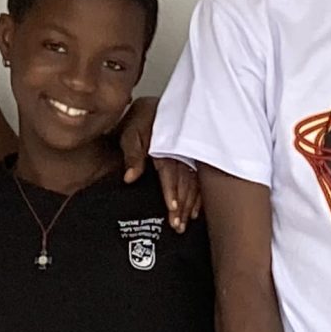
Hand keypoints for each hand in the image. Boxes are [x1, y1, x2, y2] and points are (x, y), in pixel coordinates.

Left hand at [117, 95, 196, 229]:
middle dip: (181, 206)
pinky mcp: (194, 159)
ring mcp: (190, 157)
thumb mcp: (130, 133)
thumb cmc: (141, 120)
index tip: (172, 209)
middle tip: (177, 225)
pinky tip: (196, 211)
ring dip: (190, 205)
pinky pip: (200, 181)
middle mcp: (181, 153)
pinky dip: (199, 197)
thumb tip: (129, 177)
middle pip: (184, 183)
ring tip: (185, 222)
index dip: (171, 191)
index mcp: (166, 146)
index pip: (170, 173)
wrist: (155, 106)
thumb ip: (132, 155)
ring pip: (193, 184)